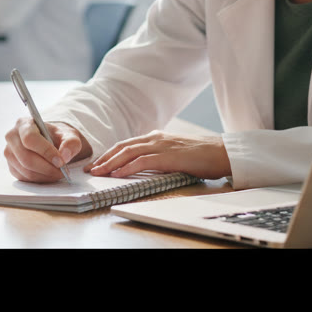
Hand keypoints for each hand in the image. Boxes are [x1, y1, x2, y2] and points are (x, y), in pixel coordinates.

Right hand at [4, 119, 89, 182]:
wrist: (50, 142)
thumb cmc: (57, 136)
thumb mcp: (69, 135)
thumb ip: (71, 143)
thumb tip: (64, 156)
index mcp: (24, 124)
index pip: (30, 139)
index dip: (45, 152)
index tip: (61, 162)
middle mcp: (12, 137)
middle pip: (26, 158)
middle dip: (47, 168)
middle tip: (63, 171)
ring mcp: (9, 153)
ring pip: (26, 171)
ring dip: (45, 175)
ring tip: (59, 173)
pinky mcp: (12, 167)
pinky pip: (25, 178)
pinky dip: (40, 179)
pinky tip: (50, 175)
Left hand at [86, 130, 230, 180]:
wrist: (222, 152)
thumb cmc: (201, 155)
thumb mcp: (174, 152)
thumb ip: (159, 155)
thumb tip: (143, 166)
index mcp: (156, 137)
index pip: (126, 144)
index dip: (110, 154)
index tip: (97, 163)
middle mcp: (155, 138)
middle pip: (122, 147)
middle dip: (104, 158)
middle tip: (90, 169)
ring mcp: (161, 146)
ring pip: (128, 153)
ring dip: (110, 163)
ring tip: (98, 173)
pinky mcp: (167, 156)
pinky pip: (142, 162)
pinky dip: (127, 168)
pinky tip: (117, 174)